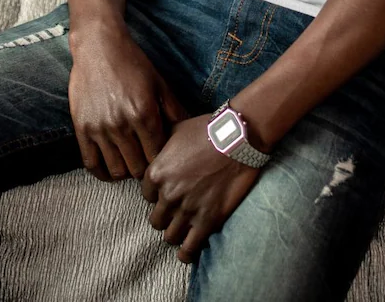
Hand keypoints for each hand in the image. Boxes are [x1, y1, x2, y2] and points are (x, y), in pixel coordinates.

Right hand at [67, 21, 184, 180]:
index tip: (164, 161)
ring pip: (116, 170)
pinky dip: (102, 172)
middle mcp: (122, 125)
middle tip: (147, 163)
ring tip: (130, 164)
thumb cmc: (132, 63)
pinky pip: (91, 163)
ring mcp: (99, 128)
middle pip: (138, 168)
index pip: (158, 156)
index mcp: (144, 115)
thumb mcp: (159, 84)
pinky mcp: (81, 128)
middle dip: (146, 170)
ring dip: (126, 172)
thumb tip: (188, 132)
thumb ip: (174, 110)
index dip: (163, 162)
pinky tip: (110, 168)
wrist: (98, 46)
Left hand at [141, 115, 261, 262]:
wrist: (238, 138)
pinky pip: (189, 248)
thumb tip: (155, 145)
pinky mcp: (207, 221)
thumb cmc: (207, 129)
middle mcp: (168, 194)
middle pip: (156, 219)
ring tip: (183, 230)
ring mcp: (187, 210)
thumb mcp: (175, 130)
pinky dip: (186, 254)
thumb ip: (160, 143)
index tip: (167, 194)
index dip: (157, 195)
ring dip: (175, 233)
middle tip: (177, 212)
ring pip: (170, 236)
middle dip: (165, 216)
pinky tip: (186, 253)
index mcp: (156, 173)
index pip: (146, 196)